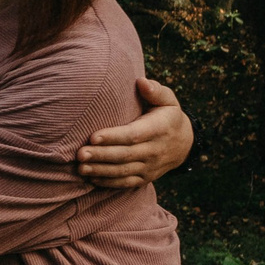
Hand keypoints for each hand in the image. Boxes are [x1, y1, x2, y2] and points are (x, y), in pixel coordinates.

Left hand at [77, 79, 194, 187]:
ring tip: (81, 168)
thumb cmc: (168, 116)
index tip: (93, 136)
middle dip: (101, 155)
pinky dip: (109, 182)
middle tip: (80, 154)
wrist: (184, 144)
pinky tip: (92, 179)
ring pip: (123, 171)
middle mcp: (155, 150)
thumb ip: (155, 90)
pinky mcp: (145, 178)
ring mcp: (150, 167)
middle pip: (125, 155)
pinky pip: (126, 183)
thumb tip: (141, 81)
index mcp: (159, 129)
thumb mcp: (168, 100)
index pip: (133, 135)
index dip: (113, 137)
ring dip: (101, 171)